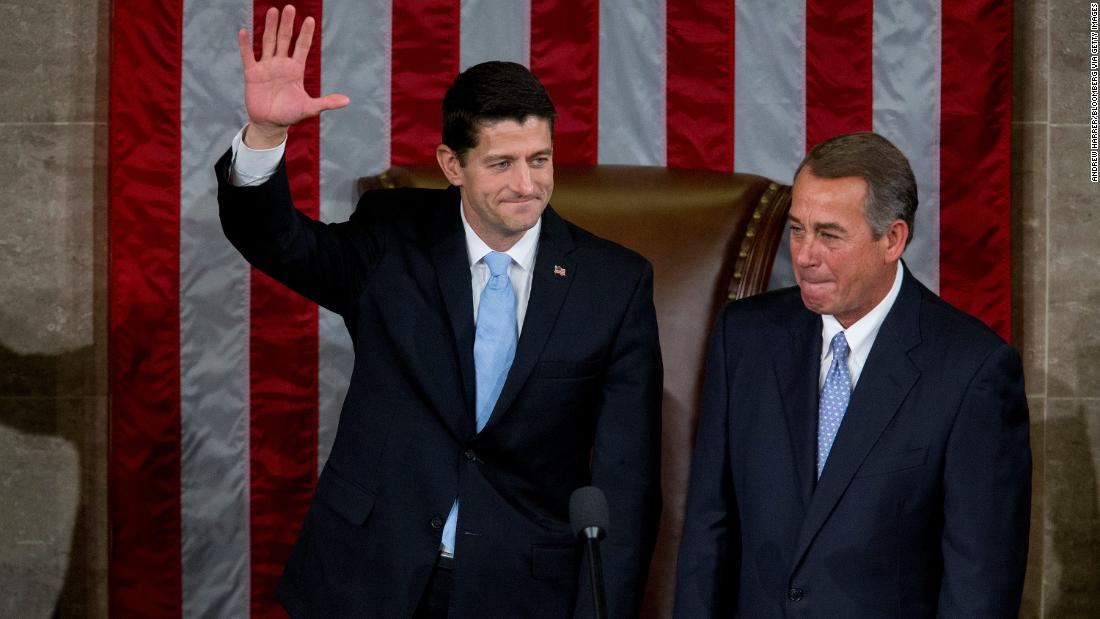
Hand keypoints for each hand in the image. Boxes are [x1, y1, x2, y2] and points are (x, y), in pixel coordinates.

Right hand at [237, 5, 348, 147]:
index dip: (305, 34)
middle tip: (289, 8)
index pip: (301, 47)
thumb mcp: (309, 108)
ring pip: (268, 42)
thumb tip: (348, 101)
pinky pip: (248, 56)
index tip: (310, 20)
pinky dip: (245, 45)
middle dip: (287, 25)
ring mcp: (266, 67)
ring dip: (270, 27)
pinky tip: (244, 31)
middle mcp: (281, 64)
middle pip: (284, 40)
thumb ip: (326, 102)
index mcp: (295, 69)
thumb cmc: (290, 114)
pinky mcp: (252, 73)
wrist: (270, 124)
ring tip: (272, 11)